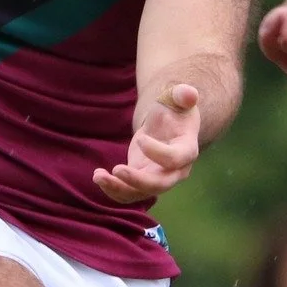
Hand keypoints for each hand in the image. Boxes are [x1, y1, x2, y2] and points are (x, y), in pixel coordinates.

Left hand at [95, 82, 201, 203]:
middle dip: (137, 181)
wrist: (168, 123)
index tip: (141, 138)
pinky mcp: (142, 180)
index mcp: (187, 150)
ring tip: (98, 175)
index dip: (158, 152)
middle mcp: (176, 171)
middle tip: (116, 169)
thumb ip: (183, 95)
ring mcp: (159, 178)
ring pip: (140, 193)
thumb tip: (188, 93)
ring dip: (118, 188)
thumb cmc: (174, 109)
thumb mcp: (177, 98)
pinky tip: (98, 175)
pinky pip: (128, 192)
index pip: (175, 159)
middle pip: (160, 184)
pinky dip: (112, 188)